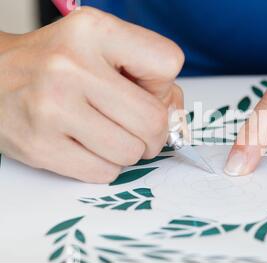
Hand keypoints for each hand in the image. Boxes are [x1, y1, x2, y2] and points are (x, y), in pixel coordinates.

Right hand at [0, 7, 184, 182]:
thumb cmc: (57, 63)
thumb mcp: (102, 47)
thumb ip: (148, 74)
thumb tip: (175, 115)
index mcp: (94, 31)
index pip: (168, 62)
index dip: (163, 84)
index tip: (145, 89)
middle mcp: (71, 66)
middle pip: (153, 120)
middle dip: (155, 132)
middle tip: (138, 128)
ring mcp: (52, 108)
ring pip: (131, 152)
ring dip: (130, 151)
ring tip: (110, 135)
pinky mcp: (39, 145)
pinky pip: (105, 173)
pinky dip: (107, 166)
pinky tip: (89, 147)